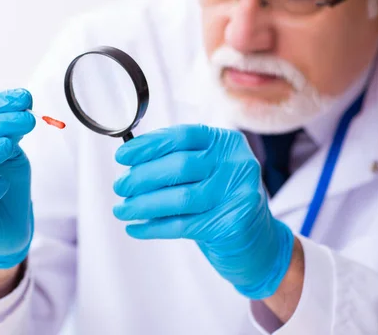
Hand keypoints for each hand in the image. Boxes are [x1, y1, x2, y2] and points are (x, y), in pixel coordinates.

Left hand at [112, 124, 293, 298]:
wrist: (258, 240)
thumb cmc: (221, 198)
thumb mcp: (207, 171)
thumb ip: (177, 161)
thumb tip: (130, 162)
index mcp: (227, 143)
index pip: (182, 136)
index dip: (149, 145)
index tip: (122, 156)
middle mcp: (237, 164)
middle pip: (179, 166)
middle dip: (142, 177)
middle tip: (120, 187)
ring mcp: (237, 194)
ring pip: (179, 199)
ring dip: (143, 205)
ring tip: (121, 210)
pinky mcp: (231, 224)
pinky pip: (182, 226)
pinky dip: (153, 227)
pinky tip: (135, 228)